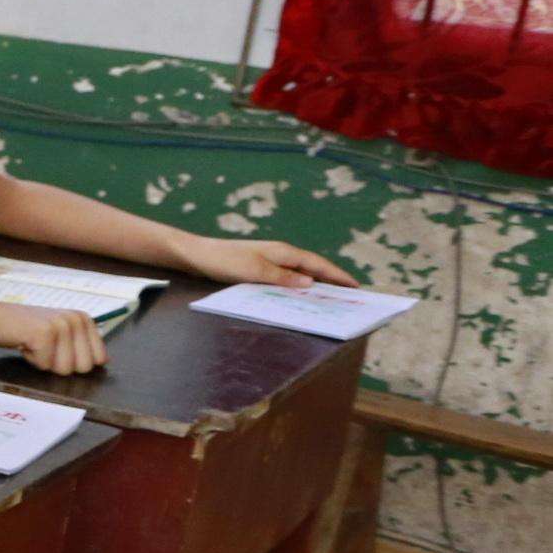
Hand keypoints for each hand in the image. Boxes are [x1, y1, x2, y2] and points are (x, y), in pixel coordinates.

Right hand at [0, 300, 104, 372]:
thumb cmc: (21, 329)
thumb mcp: (58, 332)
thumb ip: (81, 343)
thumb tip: (103, 361)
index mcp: (84, 319)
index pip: (98, 360)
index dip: (74, 361)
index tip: (56, 348)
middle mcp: (76, 319)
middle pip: (83, 368)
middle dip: (59, 364)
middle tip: (43, 347)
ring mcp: (61, 325)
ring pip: (64, 370)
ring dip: (45, 362)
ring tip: (33, 344)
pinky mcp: (44, 334)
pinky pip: (45, 366)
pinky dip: (31, 360)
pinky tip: (23, 343)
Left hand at [178, 232, 355, 289]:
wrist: (196, 255)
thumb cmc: (224, 260)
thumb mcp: (254, 271)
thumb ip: (283, 278)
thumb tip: (311, 284)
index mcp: (283, 252)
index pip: (318, 265)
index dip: (338, 275)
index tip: (356, 286)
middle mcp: (280, 255)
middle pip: (313, 269)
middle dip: (332, 281)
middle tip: (351, 296)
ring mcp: (269, 261)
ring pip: (299, 275)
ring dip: (315, 285)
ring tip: (331, 299)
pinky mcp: (258, 269)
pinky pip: (285, 279)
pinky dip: (297, 288)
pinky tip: (298, 297)